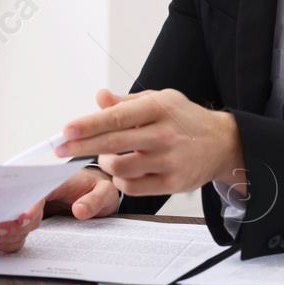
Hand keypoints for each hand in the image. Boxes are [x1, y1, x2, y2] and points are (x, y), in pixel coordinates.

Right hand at [0, 166, 120, 253]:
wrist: (94, 191)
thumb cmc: (96, 189)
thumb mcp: (105, 192)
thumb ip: (95, 200)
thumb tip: (80, 210)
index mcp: (55, 181)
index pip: (38, 192)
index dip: (29, 206)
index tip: (23, 219)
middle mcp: (40, 192)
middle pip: (19, 205)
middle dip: (9, 220)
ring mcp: (34, 205)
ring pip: (13, 217)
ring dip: (4, 229)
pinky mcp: (33, 218)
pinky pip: (17, 228)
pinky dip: (8, 236)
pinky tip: (1, 243)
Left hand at [55, 88, 245, 197]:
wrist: (223, 143)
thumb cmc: (184, 118)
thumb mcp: (159, 100)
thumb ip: (126, 102)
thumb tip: (99, 97)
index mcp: (158, 108)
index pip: (116, 117)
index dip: (88, 124)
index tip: (66, 130)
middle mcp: (164, 134)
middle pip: (113, 143)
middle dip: (80, 146)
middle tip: (59, 148)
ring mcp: (169, 160)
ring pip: (120, 167)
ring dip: (104, 163)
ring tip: (105, 156)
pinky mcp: (172, 183)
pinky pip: (133, 187)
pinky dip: (120, 180)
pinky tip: (122, 171)